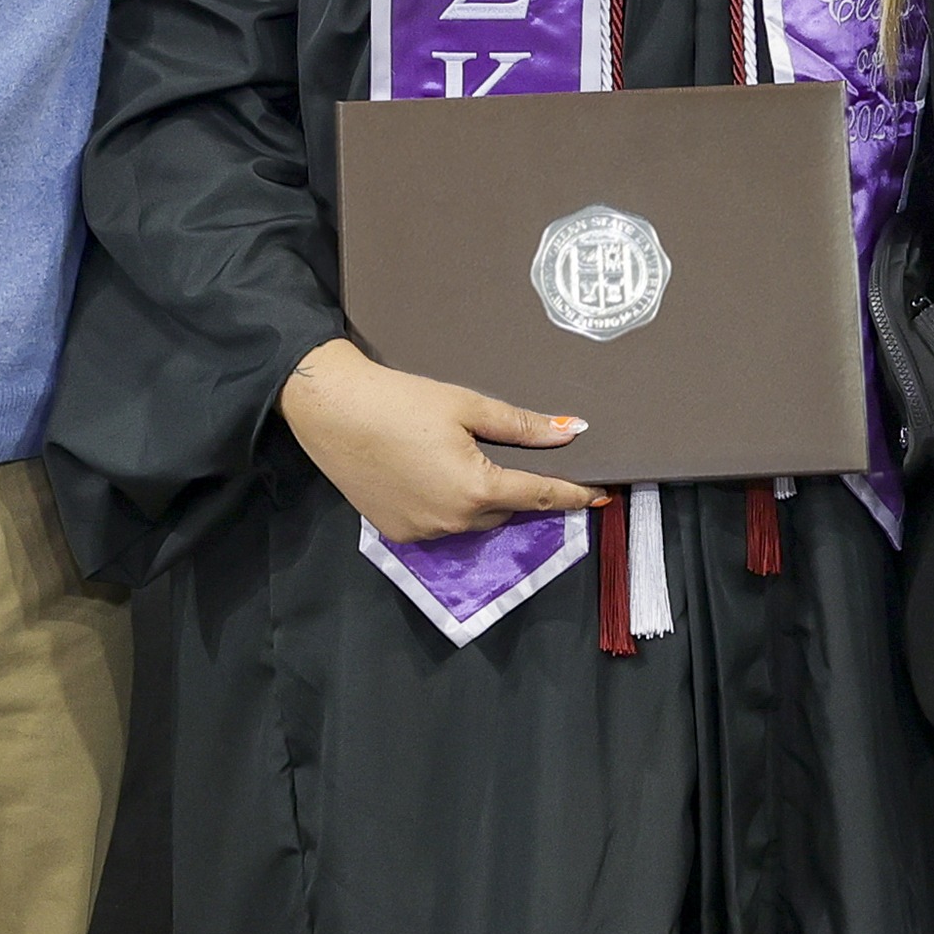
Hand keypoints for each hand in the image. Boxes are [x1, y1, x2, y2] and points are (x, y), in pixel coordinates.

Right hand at [277, 337, 607, 542]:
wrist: (331, 409)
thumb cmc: (402, 399)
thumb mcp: (467, 405)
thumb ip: (522, 426)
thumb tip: (572, 432)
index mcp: (477, 490)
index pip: (541, 496)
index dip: (575, 494)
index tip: (602, 495)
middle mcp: (454, 522)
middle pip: (506, 510)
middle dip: (520, 489)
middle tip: (521, 460)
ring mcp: (424, 533)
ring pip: (474, 521)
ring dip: (484, 500)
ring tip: (471, 462)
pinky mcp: (398, 534)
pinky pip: (441, 525)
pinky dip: (450, 507)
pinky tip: (435, 475)